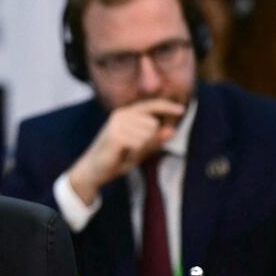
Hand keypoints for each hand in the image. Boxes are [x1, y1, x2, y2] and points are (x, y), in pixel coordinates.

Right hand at [67, 99, 184, 204]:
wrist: (93, 170)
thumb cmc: (116, 158)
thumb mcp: (140, 148)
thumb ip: (155, 140)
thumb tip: (172, 131)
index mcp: (125, 113)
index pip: (151, 105)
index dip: (167, 107)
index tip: (182, 110)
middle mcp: (121, 115)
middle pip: (153, 124)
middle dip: (149, 141)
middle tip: (132, 150)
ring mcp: (117, 124)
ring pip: (148, 134)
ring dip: (141, 149)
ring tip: (126, 153)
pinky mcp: (116, 136)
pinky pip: (140, 143)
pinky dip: (135, 153)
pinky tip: (123, 156)